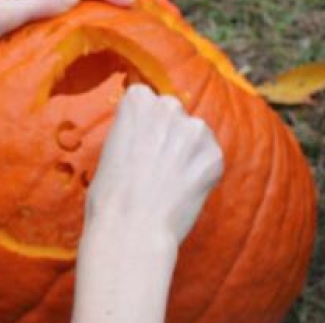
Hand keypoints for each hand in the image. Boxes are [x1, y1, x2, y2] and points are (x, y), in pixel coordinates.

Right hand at [86, 85, 223, 245]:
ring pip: (194, 133)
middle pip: (172, 111)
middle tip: (155, 161)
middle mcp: (169, 108)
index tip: (138, 138)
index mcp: (137, 101)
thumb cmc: (109, 195)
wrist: (132, 228)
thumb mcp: (109, 149)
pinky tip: (183, 189)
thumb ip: (132, 130)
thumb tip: (146, 135)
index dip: (141, 120)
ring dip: (187, 150)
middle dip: (167, 131)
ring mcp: (195, 131)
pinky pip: (209, 157)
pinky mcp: (215, 156)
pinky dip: (200, 171)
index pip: (144, 97)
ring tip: (170, 179)